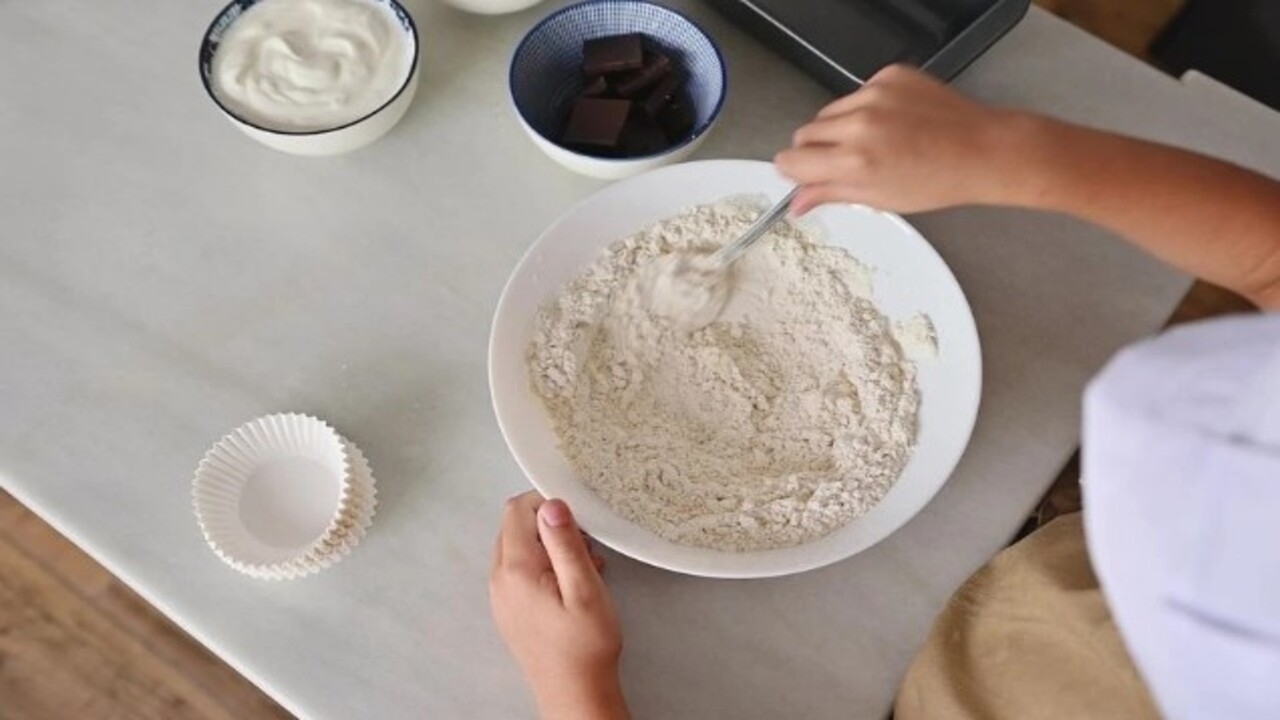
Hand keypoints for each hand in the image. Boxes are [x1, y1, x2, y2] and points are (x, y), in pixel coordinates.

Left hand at [489, 492, 628, 719]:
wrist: (574, 693)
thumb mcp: (584, 588)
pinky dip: (544, 566)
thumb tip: (551, 504)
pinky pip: (521, 571)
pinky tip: (572, 583)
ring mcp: (502, 596)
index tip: (575, 514)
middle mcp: (500, 580)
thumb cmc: (584, 647)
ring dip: (549, 546)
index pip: (517, 510)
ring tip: (583, 566)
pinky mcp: (510, 609)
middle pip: (515, 526)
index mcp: (516, 570)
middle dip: (549, 524)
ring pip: (518, 548)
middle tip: (583, 541)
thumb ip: (565, 543)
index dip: (547, 502)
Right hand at [776, 64, 1022, 214]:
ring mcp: (876, 94)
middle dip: (816, 149)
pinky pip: (859, 91)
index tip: (803, 172)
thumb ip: (831, 195)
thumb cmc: (939, 180)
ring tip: (875, 141)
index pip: (791, 159)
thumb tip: (796, 203)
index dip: (794, 169)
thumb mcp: (879, 198)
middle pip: (806, 132)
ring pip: (830, 111)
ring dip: (841, 127)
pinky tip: (893, 122)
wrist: (983, 150)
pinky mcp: (891, 75)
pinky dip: (867, 107)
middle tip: (844, 161)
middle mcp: (861, 123)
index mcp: (855, 161)